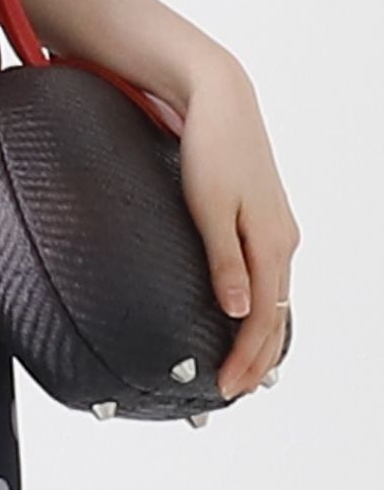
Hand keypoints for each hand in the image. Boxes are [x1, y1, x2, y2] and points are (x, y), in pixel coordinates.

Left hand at [176, 57, 301, 398]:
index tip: (225, 389)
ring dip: (260, 335)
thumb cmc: (211, 146)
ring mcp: (276, 228)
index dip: (247, 358)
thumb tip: (237, 312)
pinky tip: (244, 313)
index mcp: (272, 242)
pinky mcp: (263, 216)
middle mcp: (282, 240)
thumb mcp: (208, 205)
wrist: (220, 98)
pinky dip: (259, 304)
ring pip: (274, 296)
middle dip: (258, 358)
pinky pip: (268, 275)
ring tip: (242, 366)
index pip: (264, 319)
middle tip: (235, 392)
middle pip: (275, 315)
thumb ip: (224, 260)